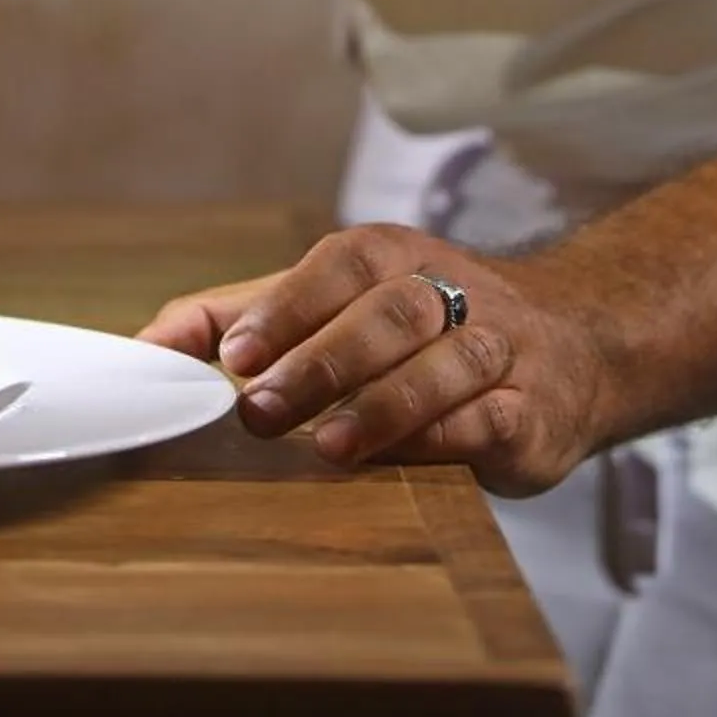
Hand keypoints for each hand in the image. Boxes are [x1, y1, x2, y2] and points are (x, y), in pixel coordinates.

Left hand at [137, 222, 617, 497]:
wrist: (573, 345)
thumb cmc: (420, 327)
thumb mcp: (335, 304)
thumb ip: (241, 316)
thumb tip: (143, 347)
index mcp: (393, 255)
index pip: (339, 265)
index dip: (287, 306)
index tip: (234, 357)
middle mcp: (452, 288)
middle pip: (388, 312)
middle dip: (321, 359)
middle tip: (260, 409)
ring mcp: (500, 347)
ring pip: (446, 361)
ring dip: (383, 404)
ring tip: (325, 446)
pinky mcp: (537, 410)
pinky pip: (496, 417)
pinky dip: (451, 436)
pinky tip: (414, 460)